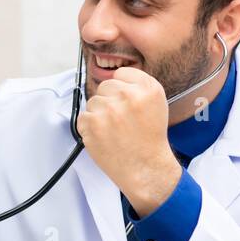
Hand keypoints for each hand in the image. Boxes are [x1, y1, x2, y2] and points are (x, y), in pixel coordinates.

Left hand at [74, 67, 181, 215]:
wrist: (145, 168)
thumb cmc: (149, 138)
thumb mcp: (156, 104)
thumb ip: (136, 86)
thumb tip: (111, 76)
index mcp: (147, 88)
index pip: (121, 73)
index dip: (122, 89)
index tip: (126, 102)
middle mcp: (128, 95)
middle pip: (105, 86)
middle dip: (109, 101)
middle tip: (121, 120)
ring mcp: (108, 109)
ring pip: (93, 101)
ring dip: (99, 115)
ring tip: (114, 131)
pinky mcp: (92, 123)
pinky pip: (83, 117)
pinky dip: (90, 128)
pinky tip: (105, 137)